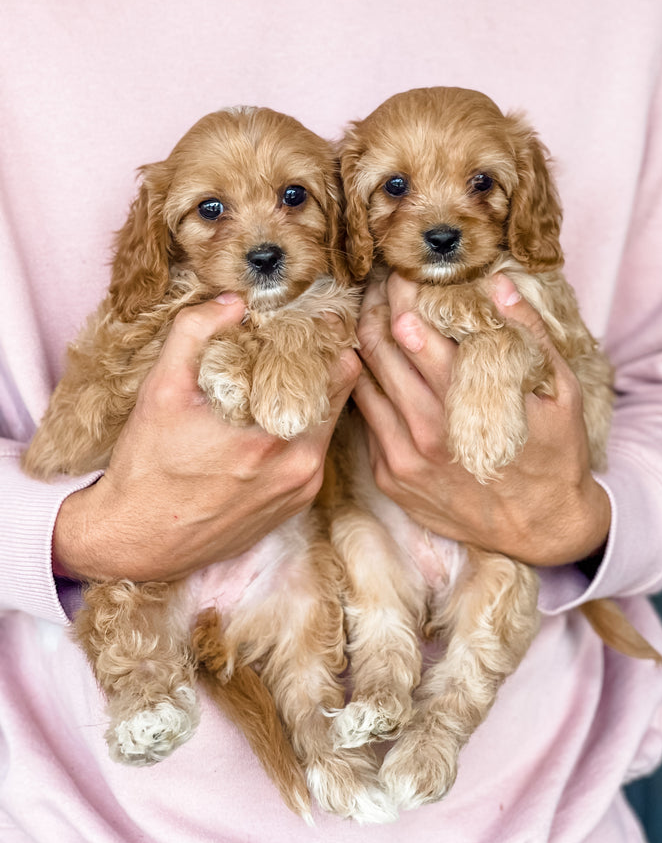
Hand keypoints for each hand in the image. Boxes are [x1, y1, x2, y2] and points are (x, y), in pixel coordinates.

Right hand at [53, 294, 359, 581]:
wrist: (138, 540)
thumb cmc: (148, 465)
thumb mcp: (161, 390)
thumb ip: (194, 333)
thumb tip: (233, 302)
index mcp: (276, 435)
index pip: (340, 370)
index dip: (329, 338)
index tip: (312, 320)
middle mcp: (301, 465)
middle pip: (341, 394)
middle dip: (324, 363)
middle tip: (298, 341)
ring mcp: (302, 488)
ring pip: (329, 423)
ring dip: (312, 396)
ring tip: (280, 375)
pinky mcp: (296, 503)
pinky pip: (314, 452)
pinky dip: (302, 429)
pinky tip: (268, 417)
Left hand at [352, 273, 609, 566]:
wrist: (542, 528)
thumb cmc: (555, 453)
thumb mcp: (560, 391)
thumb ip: (529, 334)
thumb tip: (499, 283)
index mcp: (463, 403)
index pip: (410, 331)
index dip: (399, 292)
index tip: (401, 268)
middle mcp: (424, 430)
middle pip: (376, 351)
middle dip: (375, 307)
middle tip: (381, 282)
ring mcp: (401, 457)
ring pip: (363, 382)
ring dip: (365, 343)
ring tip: (374, 313)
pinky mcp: (389, 476)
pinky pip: (365, 418)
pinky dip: (367, 385)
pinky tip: (378, 364)